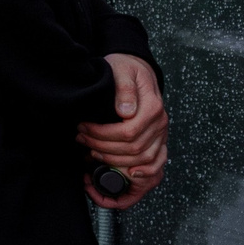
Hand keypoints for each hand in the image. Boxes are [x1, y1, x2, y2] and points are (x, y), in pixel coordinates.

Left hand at [79, 52, 166, 210]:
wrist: (137, 69)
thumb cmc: (127, 69)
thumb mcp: (122, 70)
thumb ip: (124, 89)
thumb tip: (125, 112)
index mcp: (153, 108)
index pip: (128, 133)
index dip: (102, 136)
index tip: (84, 129)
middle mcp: (160, 124)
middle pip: (133, 149)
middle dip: (103, 148)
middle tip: (82, 140)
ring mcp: (161, 135)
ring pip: (143, 161)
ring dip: (114, 161)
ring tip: (92, 152)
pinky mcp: (157, 141)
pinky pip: (156, 166)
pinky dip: (142, 175)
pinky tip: (124, 175)